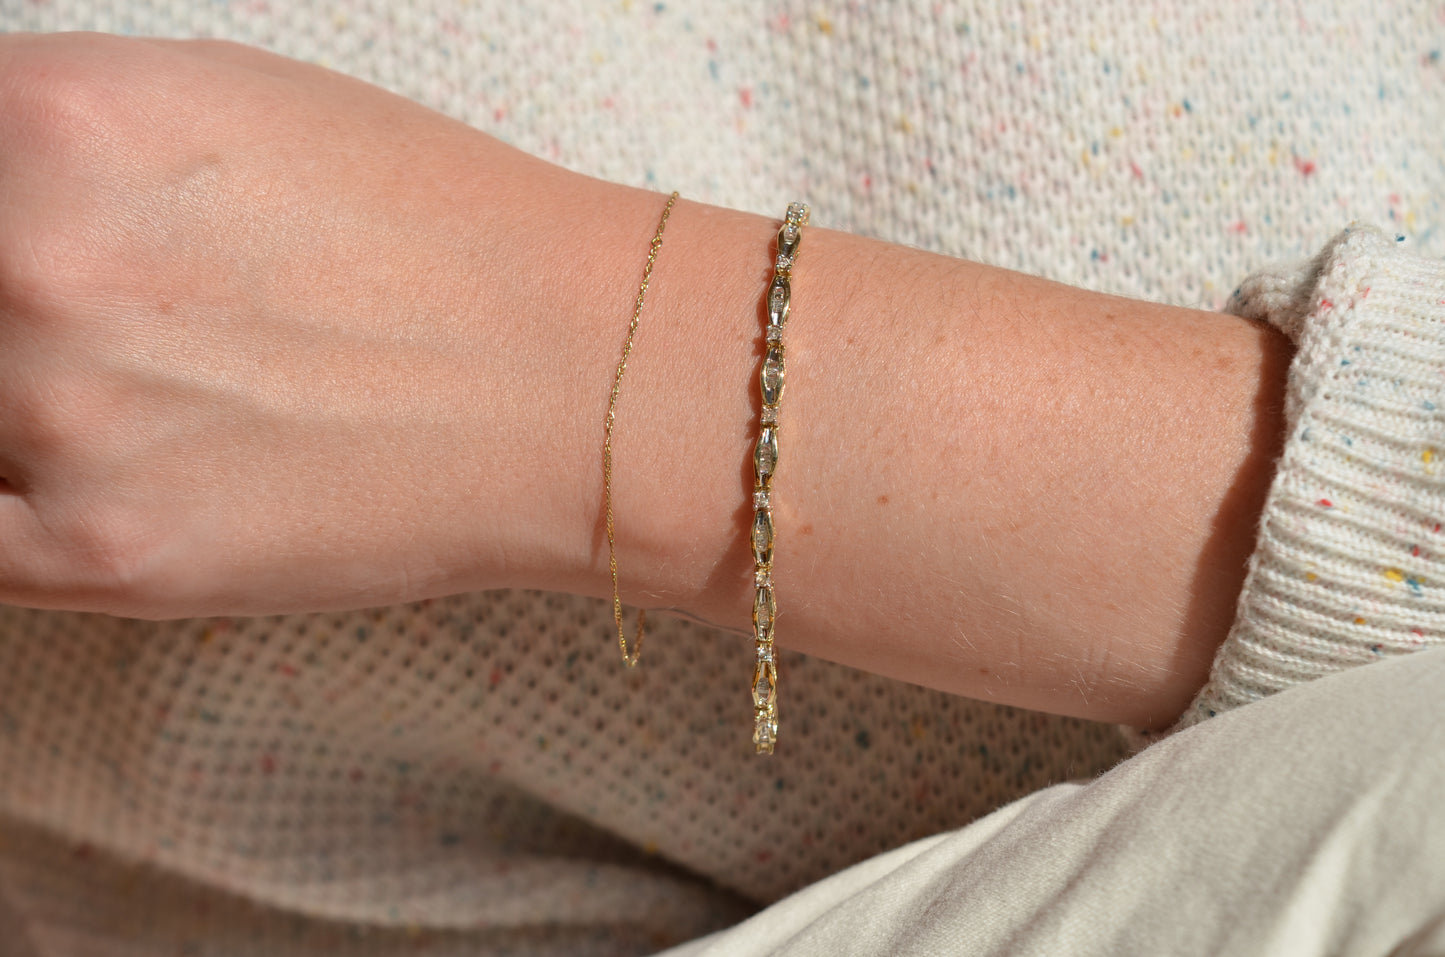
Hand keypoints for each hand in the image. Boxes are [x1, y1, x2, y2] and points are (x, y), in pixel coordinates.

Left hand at [0, 33, 613, 617]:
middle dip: (22, 321)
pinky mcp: (102, 551)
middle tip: (138, 338)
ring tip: (161, 409)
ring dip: (33, 416)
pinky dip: (20, 513)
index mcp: (54, 117)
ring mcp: (59, 416)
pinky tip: (105, 489)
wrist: (574, 380)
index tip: (25, 278)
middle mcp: (31, 259)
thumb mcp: (229, 105)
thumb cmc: (438, 232)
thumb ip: (55, 141)